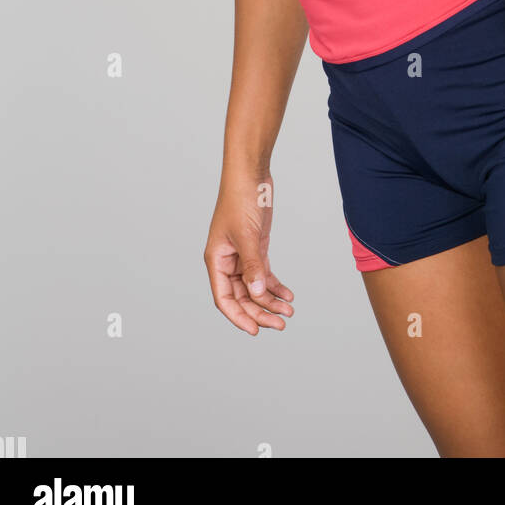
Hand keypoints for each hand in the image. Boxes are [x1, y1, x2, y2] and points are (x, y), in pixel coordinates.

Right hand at [204, 172, 293, 335]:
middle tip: (281, 324)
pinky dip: (275, 285)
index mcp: (216, 260)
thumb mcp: (247, 235)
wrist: (251, 174)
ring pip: (255, 287)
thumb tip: (258, 294)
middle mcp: (227, 261)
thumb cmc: (241, 199)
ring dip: (270, 300)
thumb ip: (253, 266)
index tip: (256, 330)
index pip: (224, 298)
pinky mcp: (256, 247)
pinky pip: (264, 273)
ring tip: (288, 312)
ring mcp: (242, 255)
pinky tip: (288, 295)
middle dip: (260, 311)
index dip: (239, 317)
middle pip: (242, 296)